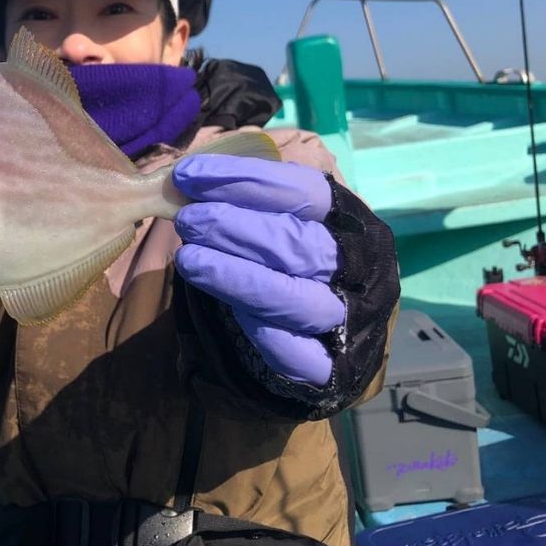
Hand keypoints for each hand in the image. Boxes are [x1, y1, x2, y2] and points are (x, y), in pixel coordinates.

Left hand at [172, 155, 342, 385]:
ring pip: (293, 299)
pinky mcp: (332, 370)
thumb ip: (247, 204)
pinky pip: (295, 353)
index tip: (189, 176)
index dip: (245, 180)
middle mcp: (358, 270)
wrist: (322, 342)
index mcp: (351, 222)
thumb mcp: (279, 224)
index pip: (304, 191)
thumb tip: (187, 183)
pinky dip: (260, 332)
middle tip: (186, 220)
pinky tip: (225, 310)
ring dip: (235, 276)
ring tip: (189, 259)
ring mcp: (349, 322)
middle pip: (298, 244)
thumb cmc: (290, 265)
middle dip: (233, 227)